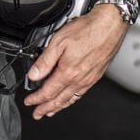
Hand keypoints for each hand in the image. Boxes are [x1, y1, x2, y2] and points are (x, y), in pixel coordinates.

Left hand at [23, 4, 127, 119]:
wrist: (110, 25)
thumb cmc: (88, 30)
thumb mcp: (59, 42)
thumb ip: (45, 60)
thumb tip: (34, 75)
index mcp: (68, 72)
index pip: (48, 92)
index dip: (36, 99)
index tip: (29, 101)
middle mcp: (79, 79)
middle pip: (59, 100)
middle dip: (46, 108)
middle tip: (38, 114)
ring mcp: (89, 79)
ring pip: (71, 99)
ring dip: (59, 107)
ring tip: (51, 111)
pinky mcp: (96, 75)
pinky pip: (81, 94)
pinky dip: (72, 100)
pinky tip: (70, 99)